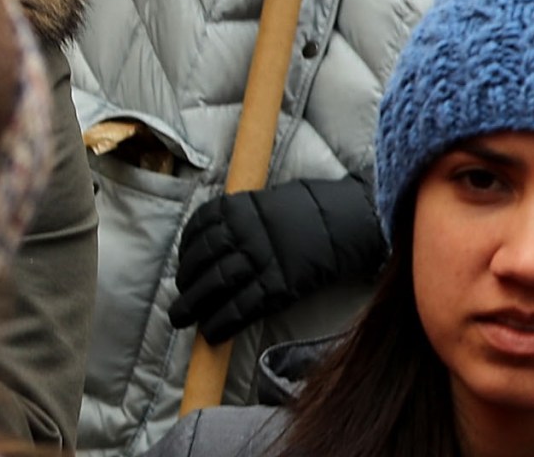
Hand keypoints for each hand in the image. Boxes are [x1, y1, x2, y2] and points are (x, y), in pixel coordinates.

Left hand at [168, 177, 385, 343]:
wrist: (354, 219)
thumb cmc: (314, 209)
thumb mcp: (272, 200)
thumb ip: (243, 216)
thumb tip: (214, 240)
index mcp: (241, 207)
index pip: (200, 230)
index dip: (187, 253)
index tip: (184, 268)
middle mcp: (246, 232)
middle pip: (204, 262)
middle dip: (186, 287)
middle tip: (178, 306)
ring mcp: (262, 259)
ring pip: (217, 285)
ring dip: (195, 307)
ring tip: (185, 319)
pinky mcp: (279, 284)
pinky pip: (242, 308)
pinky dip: (223, 323)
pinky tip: (214, 333)